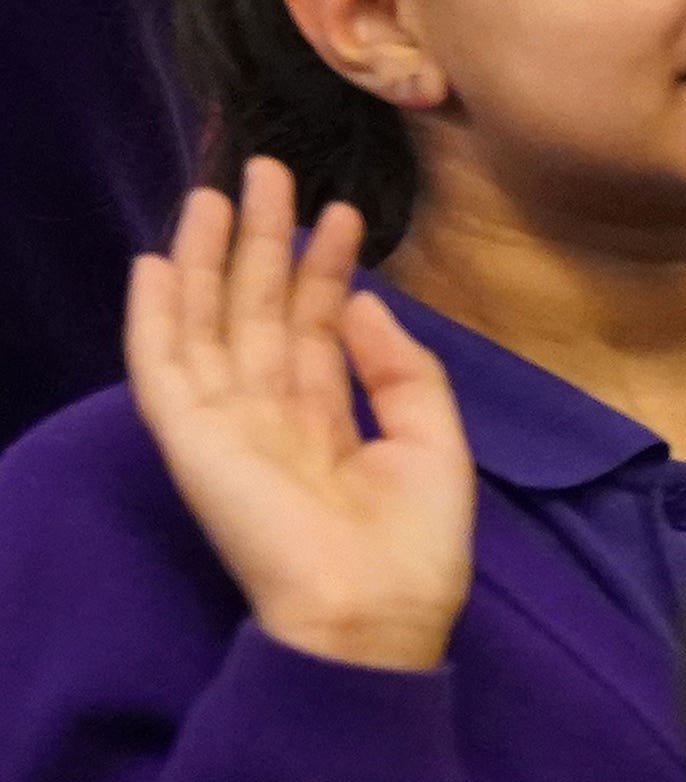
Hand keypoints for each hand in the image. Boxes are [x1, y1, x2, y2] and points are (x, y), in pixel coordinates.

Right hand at [121, 162, 474, 674]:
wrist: (373, 612)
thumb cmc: (413, 543)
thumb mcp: (433, 438)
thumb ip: (398, 366)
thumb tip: (360, 298)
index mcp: (325, 420)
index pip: (315, 326)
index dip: (325, 267)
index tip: (342, 211)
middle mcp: (269, 414)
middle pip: (257, 311)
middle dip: (263, 241)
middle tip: (268, 170)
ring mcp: (226, 424)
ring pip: (207, 323)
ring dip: (208, 257)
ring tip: (218, 192)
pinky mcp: (191, 440)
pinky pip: (161, 368)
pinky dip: (155, 316)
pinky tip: (158, 264)